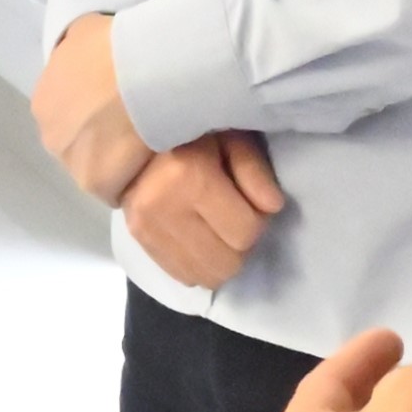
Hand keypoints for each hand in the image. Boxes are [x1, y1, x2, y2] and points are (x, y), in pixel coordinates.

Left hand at [31, 13, 148, 203]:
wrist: (143, 70)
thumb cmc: (117, 44)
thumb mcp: (88, 30)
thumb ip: (80, 49)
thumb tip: (89, 56)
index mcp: (45, 98)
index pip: (69, 115)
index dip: (98, 113)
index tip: (123, 107)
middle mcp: (50, 132)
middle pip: (79, 144)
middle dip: (105, 138)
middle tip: (140, 126)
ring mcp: (69, 160)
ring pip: (96, 168)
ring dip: (120, 162)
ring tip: (152, 145)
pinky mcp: (95, 181)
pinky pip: (116, 188)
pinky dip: (134, 179)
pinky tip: (155, 161)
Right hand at [122, 132, 289, 287]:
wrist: (138, 135)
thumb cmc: (196, 134)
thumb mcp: (233, 137)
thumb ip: (254, 171)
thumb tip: (273, 207)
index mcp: (190, 178)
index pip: (245, 233)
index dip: (259, 221)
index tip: (254, 203)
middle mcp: (163, 208)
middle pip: (226, 263)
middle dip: (240, 246)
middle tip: (236, 219)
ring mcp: (146, 229)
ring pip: (204, 277)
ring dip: (220, 259)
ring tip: (218, 230)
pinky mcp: (138, 241)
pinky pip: (182, 277)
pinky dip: (199, 265)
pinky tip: (200, 240)